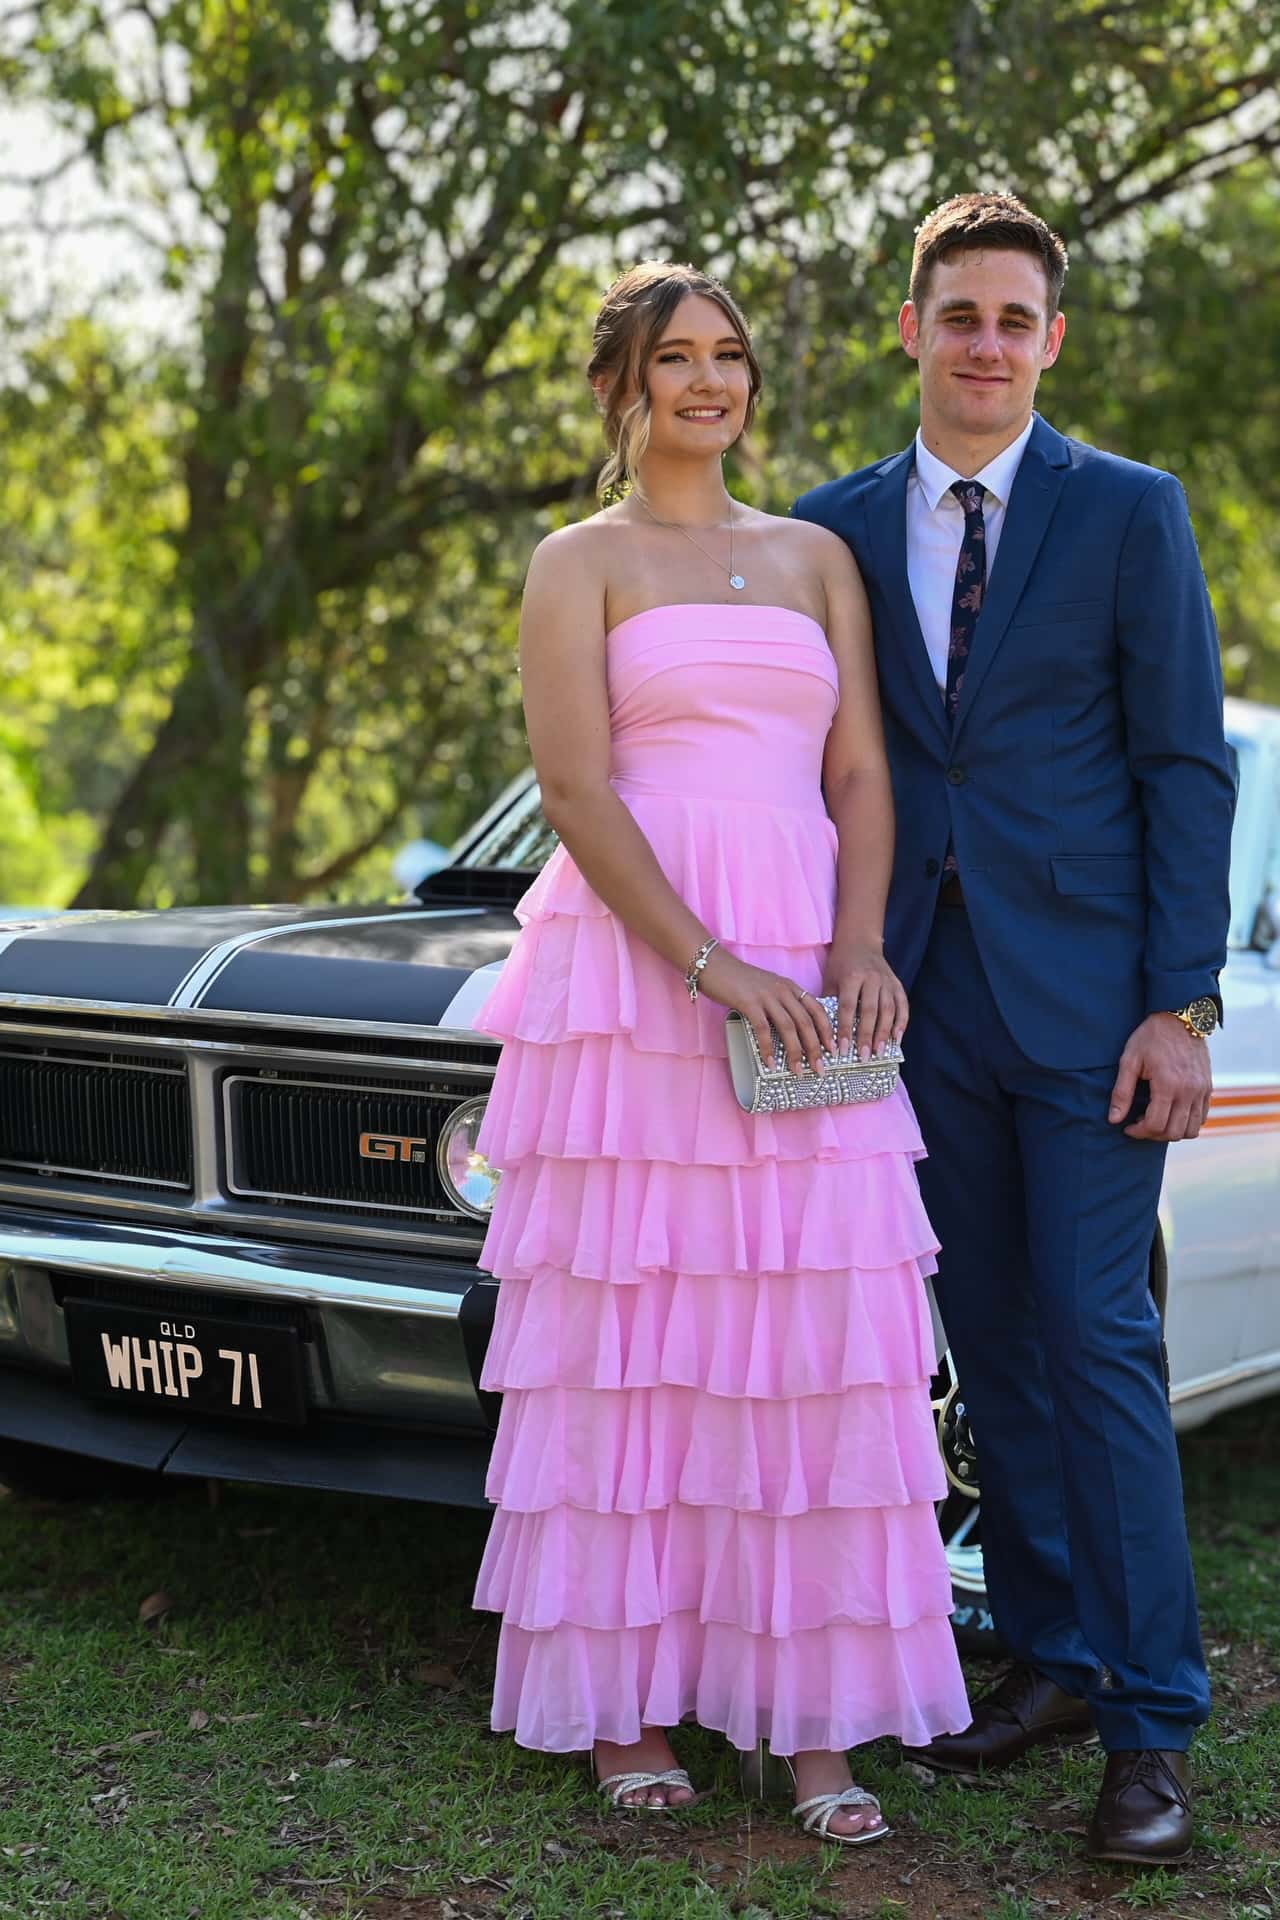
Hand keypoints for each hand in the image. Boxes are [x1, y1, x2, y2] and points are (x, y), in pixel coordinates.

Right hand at [697, 947, 835, 1073]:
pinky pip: (764, 1029)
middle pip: (806, 1022)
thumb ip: (781, 1003)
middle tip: (820, 1068)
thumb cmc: (739, 980)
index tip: (833, 1049)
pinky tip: (770, 1063)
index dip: (827, 1031)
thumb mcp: (768, 988)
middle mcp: (783, 990)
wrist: (714, 965)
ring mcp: (767, 996)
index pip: (817, 1009)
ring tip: (797, 1071)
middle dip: (815, 1048)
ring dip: (795, 1052)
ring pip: (789, 1027)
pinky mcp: (749, 1003)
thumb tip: (791, 1032)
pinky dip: (769, 1048)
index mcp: (790, 987)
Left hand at [822, 942, 908, 1061]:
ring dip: (885, 1033)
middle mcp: (871, 979)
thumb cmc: (841, 964)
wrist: (860, 941)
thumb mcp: (830, 980)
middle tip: (864, 1056)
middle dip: (867, 1036)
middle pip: (870, 1011)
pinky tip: (897, 1038)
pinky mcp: (897, 984)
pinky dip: (901, 1022)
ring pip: (888, 1009)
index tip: (843, 1049)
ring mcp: (887, 981)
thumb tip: (826, 1032)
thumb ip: (830, 1003)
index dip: (846, 1029)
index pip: (848, 1007)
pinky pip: (902, 1005)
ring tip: (880, 1052)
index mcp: (851, 977)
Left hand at [1108, 1013, 1212, 1140]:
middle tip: (1140, 1124)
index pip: (1155, 1125)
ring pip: (1191, 1130)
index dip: (1138, 1132)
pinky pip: (1202, 1118)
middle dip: (1153, 1134)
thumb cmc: (1151, 1037)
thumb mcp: (1130, 1060)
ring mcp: (1202, 1091)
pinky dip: (1187, 1123)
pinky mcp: (1208, 1088)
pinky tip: (1171, 1113)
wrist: (1180, 1017)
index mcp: (1168, 1084)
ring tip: (1156, 1120)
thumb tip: (1114, 1119)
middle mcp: (1189, 1091)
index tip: (1127, 1127)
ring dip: (1172, 1132)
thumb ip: (1122, 1092)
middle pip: (1174, 1132)